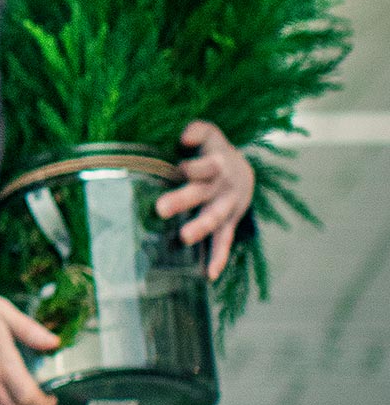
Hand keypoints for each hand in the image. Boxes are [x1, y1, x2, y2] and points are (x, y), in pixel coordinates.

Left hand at [157, 120, 254, 278]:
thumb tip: (183, 138)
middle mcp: (222, 187)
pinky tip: (210, 273)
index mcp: (216, 164)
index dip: (190, 168)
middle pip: (202, 193)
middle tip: (160, 208)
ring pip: (214, 218)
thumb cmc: (214, 150)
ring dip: (200, 228)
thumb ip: (198, 131)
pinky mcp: (229, 222)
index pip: (203, 167)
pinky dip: (219, 257)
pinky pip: (224, 241)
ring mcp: (227, 207)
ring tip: (184, 237)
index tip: (177, 169)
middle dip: (182, 200)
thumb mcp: (210, 134)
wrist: (244, 170)